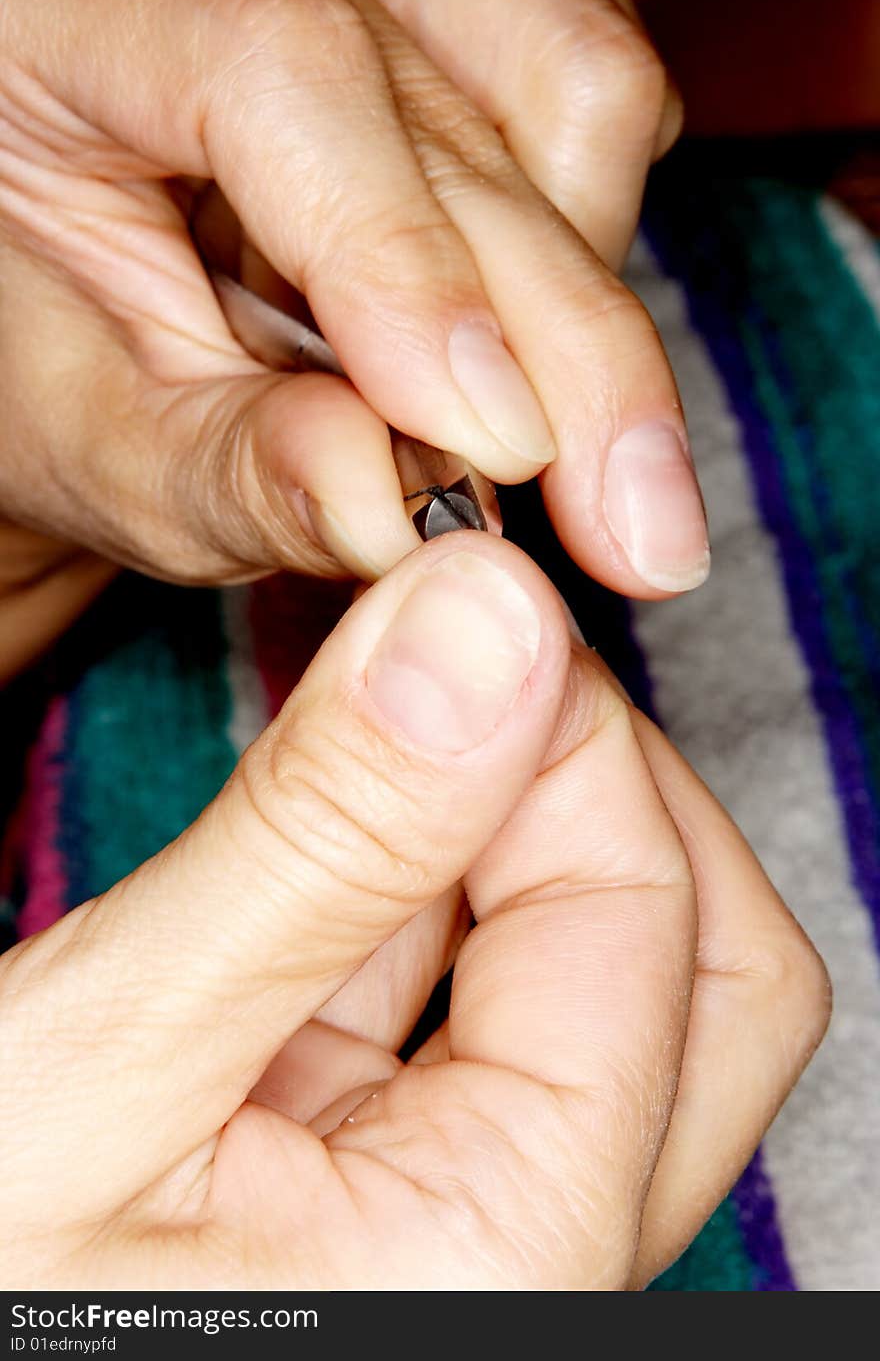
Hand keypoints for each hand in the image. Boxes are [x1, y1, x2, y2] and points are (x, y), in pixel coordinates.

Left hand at [0, 0, 706, 680]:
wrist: (80, 309)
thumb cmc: (56, 370)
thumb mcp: (97, 446)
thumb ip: (225, 473)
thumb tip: (392, 514)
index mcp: (76, 18)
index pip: (282, 77)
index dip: (407, 267)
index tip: (496, 452)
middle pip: (466, 106)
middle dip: (576, 350)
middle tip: (639, 540)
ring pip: (571, 83)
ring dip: (588, 300)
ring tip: (540, 451)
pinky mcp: (461, 23)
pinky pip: (591, 106)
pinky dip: (589, 253)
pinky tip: (521, 358)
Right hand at [0, 535, 826, 1288]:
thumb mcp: (110, 1048)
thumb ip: (321, 841)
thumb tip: (488, 626)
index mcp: (510, 1249)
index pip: (649, 911)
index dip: (560, 722)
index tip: (449, 607)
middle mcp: (544, 1253)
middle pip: (702, 967)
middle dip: (591, 784)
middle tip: (448, 676)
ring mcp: (487, 1223)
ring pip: (607, 980)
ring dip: (510, 830)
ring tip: (373, 737)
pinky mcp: (414, 1186)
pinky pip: (485, 1015)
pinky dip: (433, 898)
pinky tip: (340, 838)